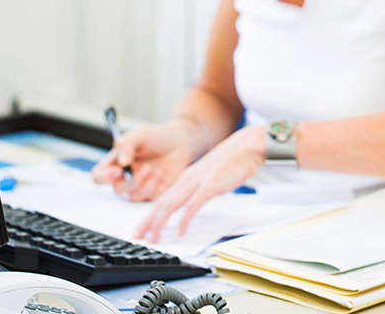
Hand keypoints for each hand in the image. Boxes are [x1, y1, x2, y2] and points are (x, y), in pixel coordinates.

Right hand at [92, 121, 198, 201]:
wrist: (180, 143)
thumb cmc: (157, 137)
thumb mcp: (141, 134)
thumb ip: (128, 144)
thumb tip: (122, 162)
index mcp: (116, 163)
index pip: (99, 176)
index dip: (104, 177)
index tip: (118, 171)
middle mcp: (124, 178)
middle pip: (117, 190)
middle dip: (133, 182)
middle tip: (147, 168)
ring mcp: (139, 187)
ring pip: (134, 197)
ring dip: (147, 185)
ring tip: (158, 170)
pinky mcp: (153, 194)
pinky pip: (151, 199)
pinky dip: (158, 189)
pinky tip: (164, 176)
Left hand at [134, 125, 264, 242]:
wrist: (246, 146)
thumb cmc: (231, 162)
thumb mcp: (208, 176)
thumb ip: (198, 188)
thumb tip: (192, 204)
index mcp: (185, 178)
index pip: (162, 199)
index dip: (149, 215)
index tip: (143, 228)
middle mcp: (186, 180)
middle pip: (161, 203)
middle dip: (147, 222)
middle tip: (137, 236)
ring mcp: (197, 183)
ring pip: (171, 205)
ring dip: (159, 223)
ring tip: (153, 238)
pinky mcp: (209, 186)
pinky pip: (192, 205)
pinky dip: (184, 220)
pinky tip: (181, 231)